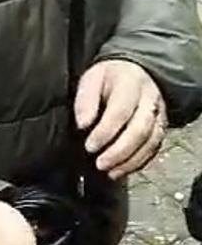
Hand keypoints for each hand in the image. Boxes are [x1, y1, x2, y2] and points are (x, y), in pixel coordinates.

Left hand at [75, 60, 166, 179]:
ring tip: (110, 172)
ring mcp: (159, 114)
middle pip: (140, 129)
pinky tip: (122, 170)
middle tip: (100, 164)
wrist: (135, 72)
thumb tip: (82, 124)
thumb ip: (85, 100)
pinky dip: (139, 162)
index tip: (89, 146)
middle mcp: (150, 100)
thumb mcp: (91, 79)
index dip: (106, 132)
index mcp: (131, 83)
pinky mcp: (161, 127)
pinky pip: (155, 148)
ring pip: (151, 141)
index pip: (121, 111)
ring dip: (130, 160)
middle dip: (119, 151)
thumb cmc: (108, 78)